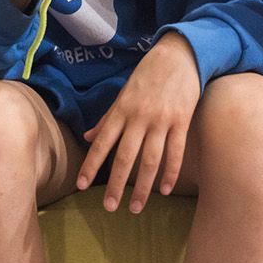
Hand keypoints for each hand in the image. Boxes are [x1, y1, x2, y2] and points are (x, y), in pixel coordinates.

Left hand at [77, 32, 199, 213]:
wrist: (179, 54)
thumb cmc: (148, 74)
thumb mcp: (124, 93)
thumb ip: (107, 118)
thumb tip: (87, 138)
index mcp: (121, 109)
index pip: (102, 143)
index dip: (91, 165)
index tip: (81, 186)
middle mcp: (139, 116)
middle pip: (125, 156)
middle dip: (116, 185)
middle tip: (109, 207)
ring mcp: (161, 119)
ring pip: (150, 159)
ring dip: (142, 187)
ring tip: (135, 207)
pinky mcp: (181, 120)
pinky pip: (175, 151)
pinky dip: (170, 172)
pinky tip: (165, 190)